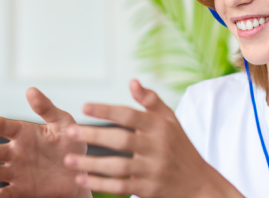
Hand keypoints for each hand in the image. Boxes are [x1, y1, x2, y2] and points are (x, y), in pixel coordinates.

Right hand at [0, 87, 89, 197]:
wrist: (81, 174)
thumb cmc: (72, 144)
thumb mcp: (63, 124)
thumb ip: (47, 108)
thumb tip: (30, 90)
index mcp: (24, 133)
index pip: (4, 127)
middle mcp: (15, 152)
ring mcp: (16, 171)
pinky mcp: (21, 189)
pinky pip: (7, 193)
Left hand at [63, 80, 242, 197]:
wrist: (199, 184)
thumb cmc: (180, 147)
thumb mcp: (171, 121)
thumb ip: (151, 101)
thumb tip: (132, 81)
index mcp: (160, 127)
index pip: (130, 115)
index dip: (106, 110)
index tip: (84, 107)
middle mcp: (157, 147)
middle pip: (121, 140)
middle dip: (93, 136)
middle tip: (70, 133)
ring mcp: (153, 170)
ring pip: (118, 166)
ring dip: (92, 164)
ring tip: (69, 161)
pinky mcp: (149, 189)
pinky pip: (121, 187)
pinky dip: (100, 184)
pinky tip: (82, 179)